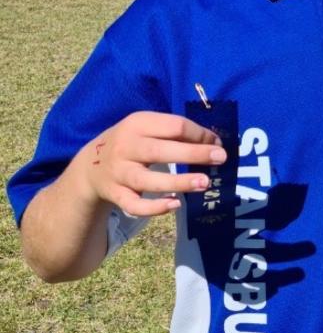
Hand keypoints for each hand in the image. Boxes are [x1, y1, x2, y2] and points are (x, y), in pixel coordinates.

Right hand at [82, 111, 225, 217]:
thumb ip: (174, 132)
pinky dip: (154, 208)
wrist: (91, 166)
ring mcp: (119, 172)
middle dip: (193, 154)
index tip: (217, 143)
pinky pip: (134, 205)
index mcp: (137, 124)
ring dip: (178, 182)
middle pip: (160, 151)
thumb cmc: (132, 143)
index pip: (173, 126)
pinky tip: (175, 204)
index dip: (198, 134)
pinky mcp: (115, 194)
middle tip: (220, 158)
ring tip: (204, 183)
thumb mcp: (147, 129)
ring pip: (148, 180)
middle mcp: (125, 147)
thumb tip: (213, 142)